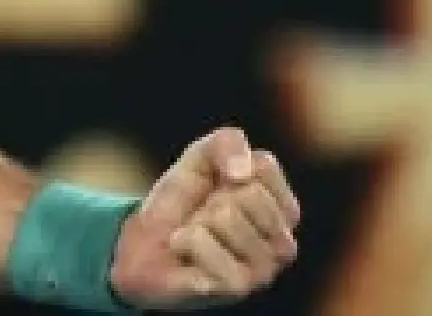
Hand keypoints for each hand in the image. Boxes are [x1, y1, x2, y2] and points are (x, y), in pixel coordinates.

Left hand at [110, 127, 299, 308]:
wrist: (147, 245)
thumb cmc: (184, 201)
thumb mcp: (202, 156)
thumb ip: (228, 143)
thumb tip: (241, 173)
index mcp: (284, 210)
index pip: (265, 166)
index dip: (226, 167)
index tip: (218, 187)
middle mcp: (284, 244)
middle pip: (249, 193)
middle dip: (212, 198)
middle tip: (203, 217)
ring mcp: (263, 270)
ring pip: (225, 216)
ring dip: (197, 221)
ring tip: (196, 237)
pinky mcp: (236, 288)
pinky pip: (200, 239)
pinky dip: (183, 239)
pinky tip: (187, 255)